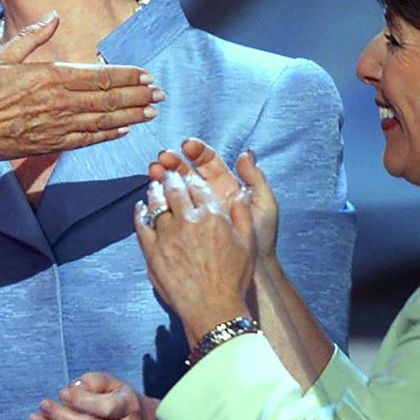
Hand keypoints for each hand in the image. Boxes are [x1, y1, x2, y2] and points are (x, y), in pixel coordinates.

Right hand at [0, 13, 162, 165]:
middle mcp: (58, 103)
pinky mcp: (46, 145)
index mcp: (49, 77)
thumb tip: (54, 16)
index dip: (127, 76)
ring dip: (130, 116)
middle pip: (108, 99)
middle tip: (159, 94)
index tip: (146, 74)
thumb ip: (32, 36)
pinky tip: (122, 131)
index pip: (100, 75)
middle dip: (137, 95)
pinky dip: (106, 135)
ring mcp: (54, 127)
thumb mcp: (1, 55)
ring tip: (150, 112)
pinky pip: (85, 141)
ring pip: (102, 121)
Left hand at [134, 170, 253, 342]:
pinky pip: (142, 224)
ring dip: (155, 191)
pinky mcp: (152, 250)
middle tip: (168, 173)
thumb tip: (239, 195)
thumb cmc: (233, 279)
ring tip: (154, 185)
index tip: (189, 177)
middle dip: (171, 178)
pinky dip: (140, 212)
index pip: (198, 187)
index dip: (192, 179)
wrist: (213, 307)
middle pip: (175, 190)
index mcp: (213, 216)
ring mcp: (167, 235)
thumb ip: (242, 216)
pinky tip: (141, 208)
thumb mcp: (248, 244)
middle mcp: (188, 221)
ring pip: (157, 204)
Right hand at [150, 138, 279, 260]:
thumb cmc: (262, 240)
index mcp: (227, 187)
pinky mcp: (185, 228)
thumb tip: (245, 154)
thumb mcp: (265, 207)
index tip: (186, 146)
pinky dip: (160, 200)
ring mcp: (196, 212)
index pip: (208, 163)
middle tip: (162, 157)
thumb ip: (256, 179)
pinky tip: (153, 193)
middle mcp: (209, 196)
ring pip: (176, 189)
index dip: (197, 152)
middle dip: (174, 162)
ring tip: (154, 171)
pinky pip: (170, 210)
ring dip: (164, 177)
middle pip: (188, 172)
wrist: (254, 272)